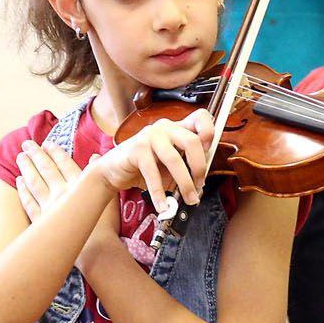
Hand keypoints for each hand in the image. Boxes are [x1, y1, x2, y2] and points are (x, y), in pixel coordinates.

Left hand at [15, 139, 116, 240]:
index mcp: (78, 185)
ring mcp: (49, 206)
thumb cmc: (105, 226)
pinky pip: (29, 203)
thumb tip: (96, 157)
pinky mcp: (42, 222)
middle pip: (46, 170)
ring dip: (26, 168)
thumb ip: (100, 176)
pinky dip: (23, 191)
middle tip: (27, 144)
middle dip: (36, 155)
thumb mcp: (109, 197)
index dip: (55, 152)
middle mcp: (61, 192)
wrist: (95, 251)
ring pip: (34, 183)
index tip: (47, 143)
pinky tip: (19, 182)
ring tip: (20, 157)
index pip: (64, 164)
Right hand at [93, 108, 217, 218]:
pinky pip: (153, 172)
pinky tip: (163, 205)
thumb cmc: (145, 168)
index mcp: (176, 128)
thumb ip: (186, 167)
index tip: (210, 151)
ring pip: (174, 159)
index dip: (209, 132)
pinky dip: (160, 193)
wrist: (113, 171)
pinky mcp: (137, 148)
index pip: (200, 117)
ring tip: (188, 199)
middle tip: (199, 185)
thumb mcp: (170, 167)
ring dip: (184, 183)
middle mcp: (165, 127)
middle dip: (199, 167)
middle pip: (192, 141)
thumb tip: (201, 183)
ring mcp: (150, 136)